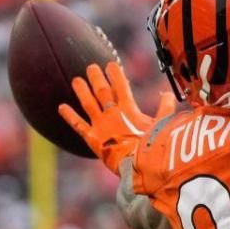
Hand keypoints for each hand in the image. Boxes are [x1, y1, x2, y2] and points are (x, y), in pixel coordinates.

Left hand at [56, 61, 174, 171]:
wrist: (140, 165)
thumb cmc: (154, 146)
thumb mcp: (163, 125)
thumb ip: (165, 108)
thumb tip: (168, 94)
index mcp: (129, 109)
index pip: (121, 86)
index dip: (115, 74)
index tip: (111, 64)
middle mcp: (112, 114)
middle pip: (101, 91)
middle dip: (96, 78)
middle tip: (90, 67)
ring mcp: (101, 126)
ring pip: (88, 104)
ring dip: (81, 91)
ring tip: (76, 80)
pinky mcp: (93, 139)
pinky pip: (78, 126)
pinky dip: (69, 116)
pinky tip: (61, 107)